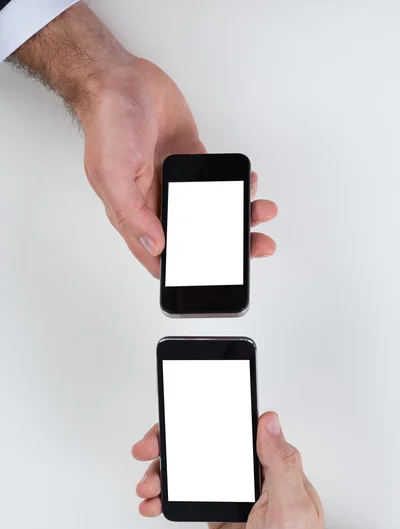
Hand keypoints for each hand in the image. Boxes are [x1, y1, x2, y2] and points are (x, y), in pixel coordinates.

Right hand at [12, 3, 277, 276]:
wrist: (124, 79)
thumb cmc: (109, 124)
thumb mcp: (113, 174)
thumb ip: (133, 214)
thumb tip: (155, 245)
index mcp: (134, 212)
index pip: (159, 254)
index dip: (183, 270)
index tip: (211, 279)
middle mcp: (156, 202)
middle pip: (194, 235)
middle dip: (225, 245)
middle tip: (252, 248)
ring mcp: (176, 182)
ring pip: (211, 211)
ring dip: (237, 216)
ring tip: (260, 215)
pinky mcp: (192, 161)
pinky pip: (218, 181)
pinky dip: (237, 185)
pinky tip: (250, 185)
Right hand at [132, 414, 339, 528]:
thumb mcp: (289, 506)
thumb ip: (280, 462)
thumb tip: (269, 421)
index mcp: (268, 463)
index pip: (230, 429)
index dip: (200, 421)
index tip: (175, 422)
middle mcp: (247, 473)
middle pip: (202, 445)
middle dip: (170, 445)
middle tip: (148, 450)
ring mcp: (230, 493)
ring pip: (189, 471)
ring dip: (163, 475)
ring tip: (147, 487)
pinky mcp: (217, 513)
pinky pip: (185, 498)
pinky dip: (165, 499)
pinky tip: (154, 504)